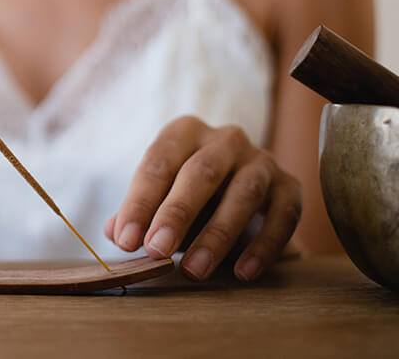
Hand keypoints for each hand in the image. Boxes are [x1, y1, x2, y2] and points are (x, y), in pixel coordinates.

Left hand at [104, 116, 302, 281]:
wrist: (244, 194)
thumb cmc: (188, 195)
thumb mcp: (160, 198)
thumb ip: (137, 214)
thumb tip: (115, 232)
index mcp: (184, 132)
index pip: (157, 163)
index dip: (139, 203)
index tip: (125, 240)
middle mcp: (225, 139)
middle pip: (200, 173)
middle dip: (176, 214)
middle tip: (156, 251)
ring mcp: (261, 160)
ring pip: (243, 193)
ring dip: (217, 235)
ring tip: (195, 270)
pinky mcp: (291, 186)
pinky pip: (282, 215)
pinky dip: (263, 246)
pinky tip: (242, 272)